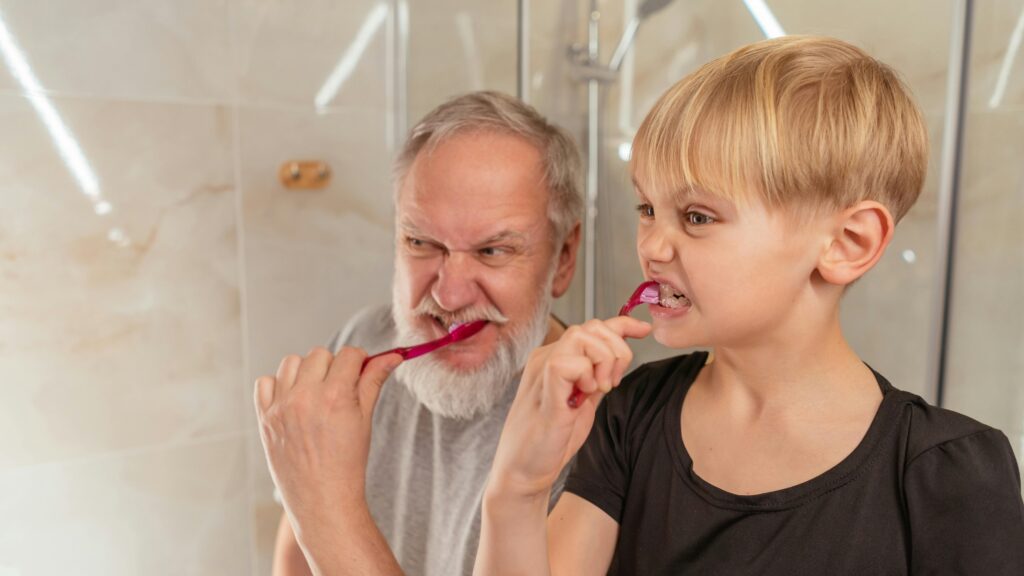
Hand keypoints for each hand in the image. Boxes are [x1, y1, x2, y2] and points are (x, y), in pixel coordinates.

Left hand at [253, 347, 402, 536]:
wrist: (322, 499)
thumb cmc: (347, 462)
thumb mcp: (365, 419)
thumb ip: (374, 381)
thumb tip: (392, 356)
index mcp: (335, 396)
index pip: (349, 354)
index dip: (358, 360)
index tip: (360, 371)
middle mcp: (305, 397)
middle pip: (320, 354)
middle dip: (332, 366)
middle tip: (338, 389)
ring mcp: (281, 407)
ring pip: (291, 362)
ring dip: (305, 371)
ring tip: (314, 393)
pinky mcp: (265, 418)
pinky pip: (264, 382)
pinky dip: (277, 386)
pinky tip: (292, 401)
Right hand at [487, 317, 650, 499]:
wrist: (524, 471)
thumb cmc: (551, 439)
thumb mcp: (584, 401)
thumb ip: (598, 377)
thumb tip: (620, 356)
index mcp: (556, 357)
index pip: (594, 327)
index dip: (623, 324)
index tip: (644, 330)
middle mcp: (547, 356)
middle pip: (593, 327)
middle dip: (617, 351)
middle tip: (612, 383)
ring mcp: (542, 369)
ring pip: (582, 336)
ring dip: (603, 362)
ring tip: (597, 391)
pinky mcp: (543, 387)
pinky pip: (568, 362)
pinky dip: (585, 376)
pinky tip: (581, 397)